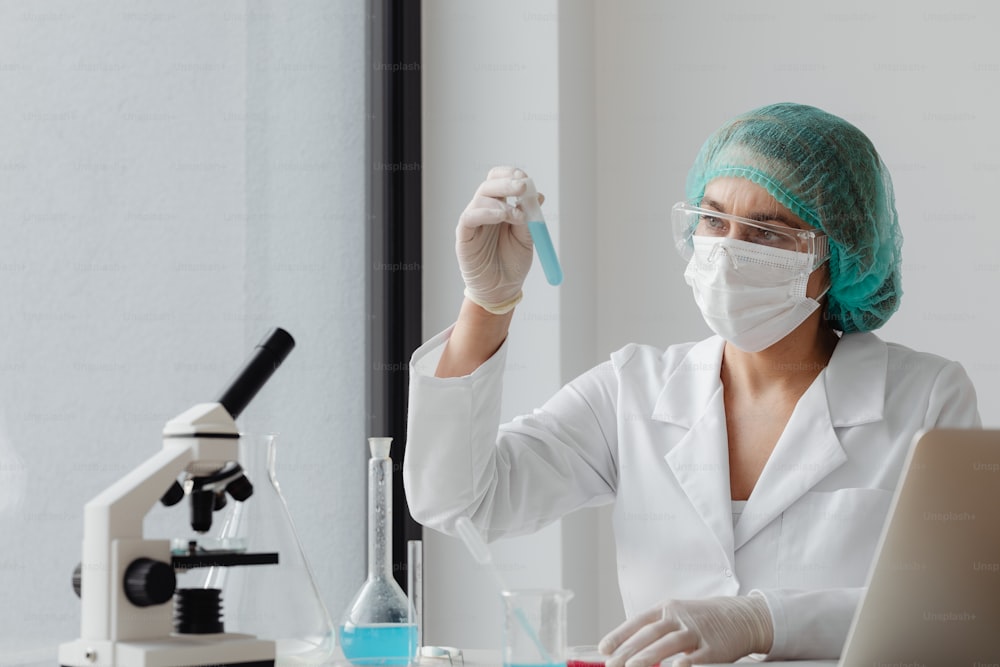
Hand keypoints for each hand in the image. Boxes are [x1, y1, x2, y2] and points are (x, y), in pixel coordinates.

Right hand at [456, 166, 543, 313]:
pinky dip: (486, 212)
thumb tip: (538, 195)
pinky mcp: (464, 236)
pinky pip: (469, 217)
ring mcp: (473, 222)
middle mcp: (485, 211)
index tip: (526, 179)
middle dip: (507, 182)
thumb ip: (529, 218)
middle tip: (523, 186)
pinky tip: (501, 216)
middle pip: (490, 184)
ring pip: (480, 198)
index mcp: (500, 207)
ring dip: (501, 201)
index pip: (500, 181)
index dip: (511, 175)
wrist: (502, 290)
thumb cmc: (512, 264)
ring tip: (516, 215)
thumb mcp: (527, 238)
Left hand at [598, 595, 772, 666]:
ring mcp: (696, 631)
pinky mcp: (714, 647)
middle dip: (628, 650)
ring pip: (668, 644)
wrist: (740, 616)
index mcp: (666, 609)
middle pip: (650, 634)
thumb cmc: (702, 619)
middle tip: (612, 664)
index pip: (638, 622)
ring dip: (648, 657)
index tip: (603, 649)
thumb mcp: (677, 616)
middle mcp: (679, 617)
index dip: (620, 635)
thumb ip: (656, 629)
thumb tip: (627, 648)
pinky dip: (685, 662)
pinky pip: (697, 656)